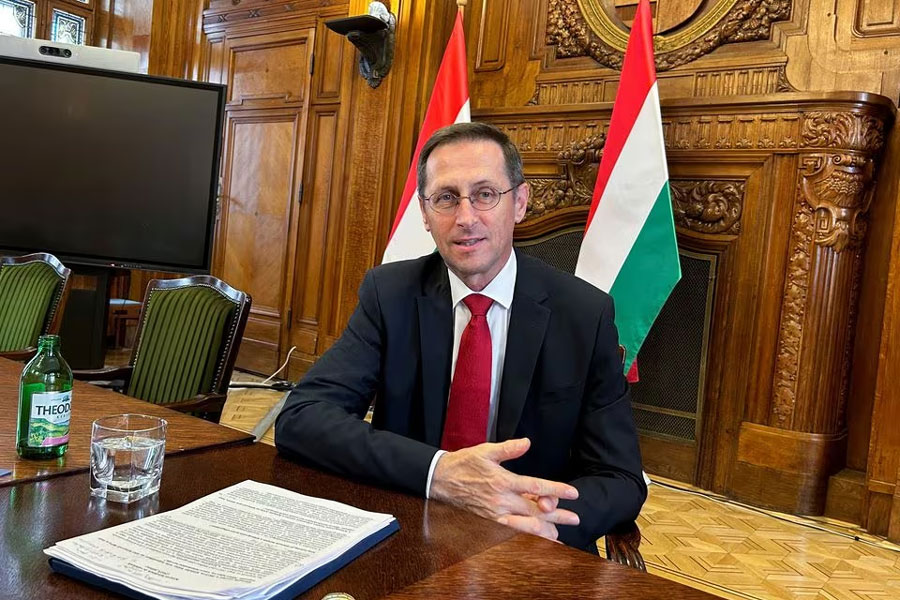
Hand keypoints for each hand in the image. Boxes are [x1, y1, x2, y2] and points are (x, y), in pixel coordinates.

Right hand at [429, 438, 579, 540]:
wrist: (441, 479)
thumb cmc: (464, 463)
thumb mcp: (486, 451)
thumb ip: (508, 448)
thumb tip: (527, 443)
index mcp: (503, 481)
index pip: (535, 487)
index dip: (556, 490)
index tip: (573, 493)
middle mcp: (501, 500)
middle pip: (535, 510)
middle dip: (557, 515)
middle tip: (575, 518)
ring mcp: (495, 512)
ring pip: (525, 525)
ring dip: (544, 529)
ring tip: (560, 533)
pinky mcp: (490, 519)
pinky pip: (512, 529)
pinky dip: (526, 534)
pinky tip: (536, 537)